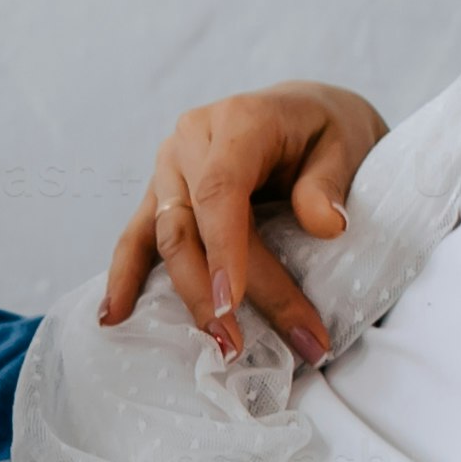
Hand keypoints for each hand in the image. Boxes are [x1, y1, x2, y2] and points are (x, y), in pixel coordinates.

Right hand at [98, 82, 388, 358]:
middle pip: (189, 225)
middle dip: (211, 292)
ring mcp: (169, 168)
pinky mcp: (160, 194)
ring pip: (165, 239)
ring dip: (185, 297)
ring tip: (217, 346)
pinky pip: (137, 238)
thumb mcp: (346, 145)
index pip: (219, 190)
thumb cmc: (326, 132)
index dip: (222, 251)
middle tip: (240, 347)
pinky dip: (125, 277)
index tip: (229, 305)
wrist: (301, 114)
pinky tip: (114, 316)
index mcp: (237, 122)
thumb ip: (330, 184)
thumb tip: (327, 225)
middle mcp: (191, 141)